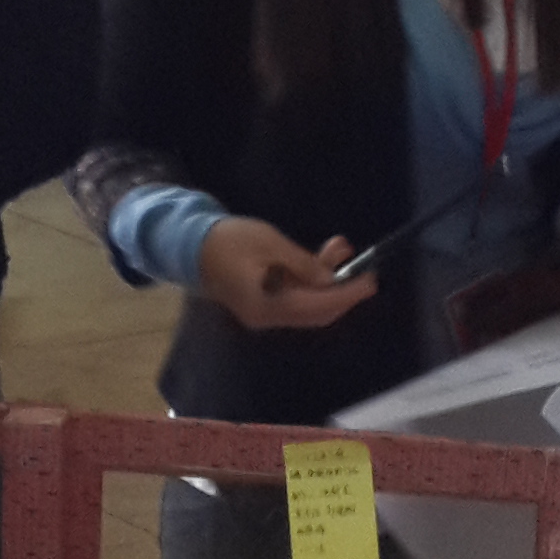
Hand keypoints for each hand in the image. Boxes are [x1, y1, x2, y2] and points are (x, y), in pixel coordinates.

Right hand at [196, 216, 378, 332]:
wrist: (189, 246)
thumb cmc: (227, 240)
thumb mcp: (270, 244)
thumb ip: (303, 264)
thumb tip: (331, 280)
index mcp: (266, 305)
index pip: (317, 307)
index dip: (347, 295)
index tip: (370, 281)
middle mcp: (266, 317)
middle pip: (316, 313)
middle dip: (342, 291)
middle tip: (364, 268)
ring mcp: (264, 314)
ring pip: (307, 305)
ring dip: (327, 281)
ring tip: (340, 247)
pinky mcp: (262, 304)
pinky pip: (295, 299)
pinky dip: (311, 281)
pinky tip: (321, 257)